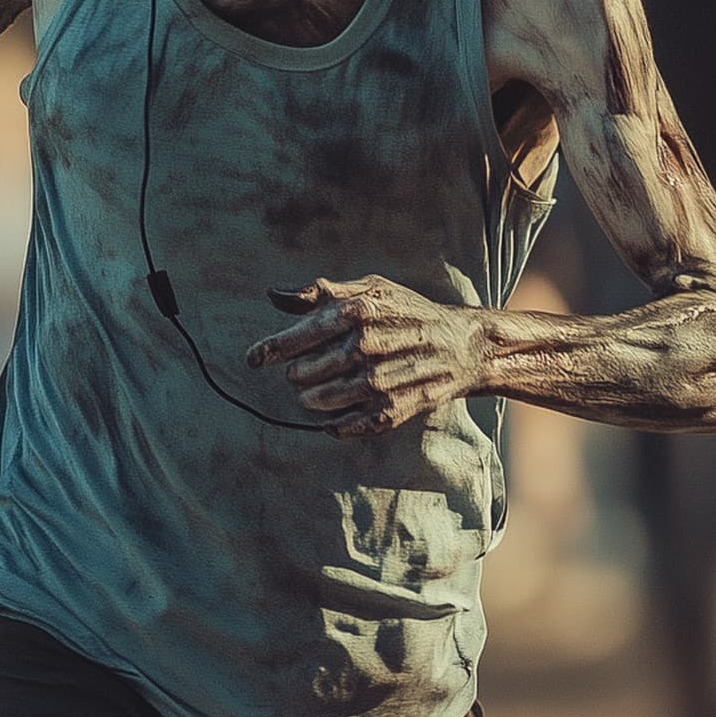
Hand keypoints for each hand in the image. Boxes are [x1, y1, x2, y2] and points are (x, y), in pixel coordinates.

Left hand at [246, 274, 487, 436]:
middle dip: (296, 374)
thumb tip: (273, 296)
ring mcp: (379, 382)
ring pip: (321, 401)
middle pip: (304, 373)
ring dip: (310, 399)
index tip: (253, 359)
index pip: (297, 338)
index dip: (269, 351)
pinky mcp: (392, 411)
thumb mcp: (370, 290)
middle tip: (299, 373)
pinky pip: (348, 426)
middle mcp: (366, 347)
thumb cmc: (409, 313)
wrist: (461, 345)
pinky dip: (334, 424)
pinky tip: (332, 418)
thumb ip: (320, 294)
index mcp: (357, 312)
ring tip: (312, 393)